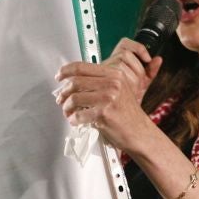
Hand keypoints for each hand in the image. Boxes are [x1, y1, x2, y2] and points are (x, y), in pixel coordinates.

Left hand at [54, 38, 161, 155]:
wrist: (139, 132)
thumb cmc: (127, 113)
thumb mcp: (118, 90)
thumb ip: (99, 82)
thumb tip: (73, 81)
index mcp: (114, 74)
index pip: (82, 67)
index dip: (66, 70)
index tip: (59, 76)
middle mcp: (112, 83)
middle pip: (75, 82)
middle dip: (63, 92)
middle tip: (61, 99)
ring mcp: (108, 98)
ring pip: (74, 98)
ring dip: (67, 107)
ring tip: (68, 112)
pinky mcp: (103, 114)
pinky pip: (79, 115)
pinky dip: (73, 119)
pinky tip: (76, 121)